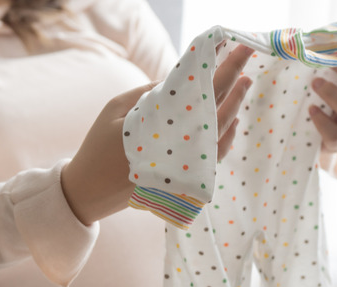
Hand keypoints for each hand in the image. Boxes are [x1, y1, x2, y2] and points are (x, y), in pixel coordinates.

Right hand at [61, 44, 253, 225]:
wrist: (90, 193)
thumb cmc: (97, 148)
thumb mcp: (115, 109)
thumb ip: (149, 93)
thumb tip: (180, 81)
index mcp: (162, 124)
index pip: (197, 89)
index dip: (214, 65)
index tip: (224, 44)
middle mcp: (180, 146)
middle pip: (216, 107)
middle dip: (232, 78)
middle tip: (245, 53)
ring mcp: (186, 165)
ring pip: (221, 132)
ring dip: (234, 105)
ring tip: (245, 82)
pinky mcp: (185, 179)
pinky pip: (215, 156)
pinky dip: (227, 136)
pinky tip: (233, 120)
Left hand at [309, 35, 336, 153]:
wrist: (314, 142)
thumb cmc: (321, 104)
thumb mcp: (326, 82)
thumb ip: (325, 63)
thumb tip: (309, 38)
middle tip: (327, 59)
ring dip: (333, 94)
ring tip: (314, 83)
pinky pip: (335, 134)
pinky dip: (322, 122)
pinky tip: (311, 110)